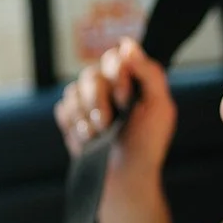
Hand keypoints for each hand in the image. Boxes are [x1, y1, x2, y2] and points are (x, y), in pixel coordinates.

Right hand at [53, 38, 175, 182]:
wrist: (124, 177)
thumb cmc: (147, 145)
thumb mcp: (160, 107)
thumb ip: (149, 72)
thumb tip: (128, 45)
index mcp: (131, 78)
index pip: (115, 57)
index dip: (117, 76)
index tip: (125, 100)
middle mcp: (108, 85)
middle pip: (90, 75)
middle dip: (98, 102)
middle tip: (108, 124)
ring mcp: (87, 100)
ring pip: (73, 91)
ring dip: (86, 118)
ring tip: (99, 136)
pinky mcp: (72, 116)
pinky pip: (63, 108)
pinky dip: (74, 126)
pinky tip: (88, 139)